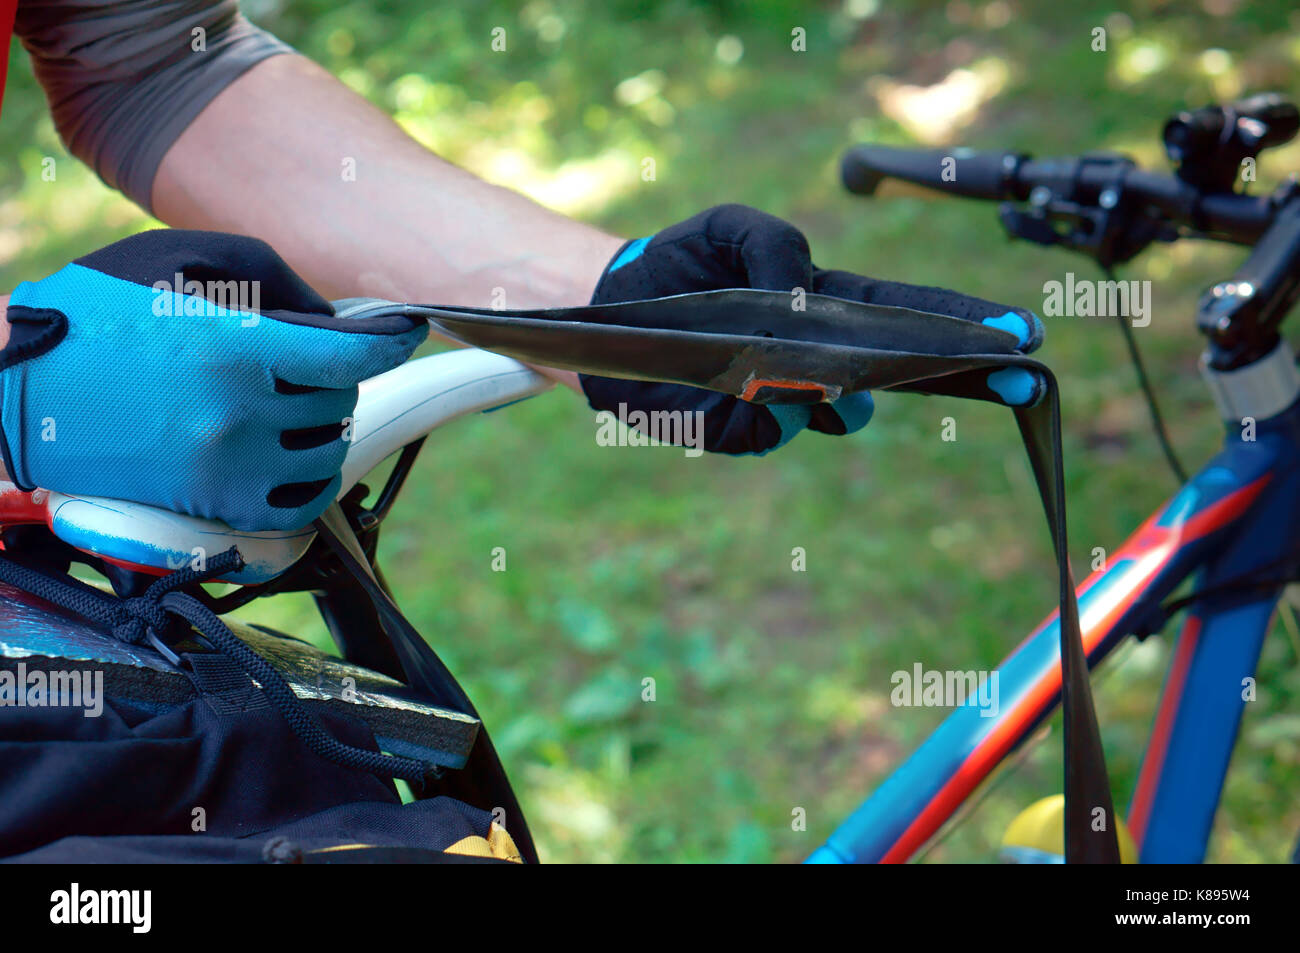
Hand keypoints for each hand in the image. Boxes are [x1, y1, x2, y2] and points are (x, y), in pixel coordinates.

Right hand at [1, 230, 427, 529]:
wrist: (18, 391)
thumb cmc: (100, 314)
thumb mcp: (181, 260)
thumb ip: (274, 280)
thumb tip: (338, 321)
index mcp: (233, 344)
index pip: (350, 356)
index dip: (390, 342)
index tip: (406, 334)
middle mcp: (236, 412)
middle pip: (338, 401)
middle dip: (330, 379)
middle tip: (300, 366)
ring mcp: (225, 468)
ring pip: (326, 452)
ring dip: (321, 427)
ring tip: (286, 407)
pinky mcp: (213, 510)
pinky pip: (302, 505)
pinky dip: (310, 479)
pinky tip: (291, 456)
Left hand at [580, 204, 1041, 454]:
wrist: (610, 310)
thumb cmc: (682, 265)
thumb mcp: (730, 228)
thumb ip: (775, 244)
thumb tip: (803, 295)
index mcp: (827, 307)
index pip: (905, 314)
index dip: (961, 324)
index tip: (1022, 333)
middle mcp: (816, 362)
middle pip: (896, 374)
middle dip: (955, 372)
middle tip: (1012, 373)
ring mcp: (778, 401)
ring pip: (838, 413)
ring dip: (842, 389)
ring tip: (812, 365)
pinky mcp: (729, 431)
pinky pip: (764, 432)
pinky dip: (764, 409)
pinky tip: (743, 385)